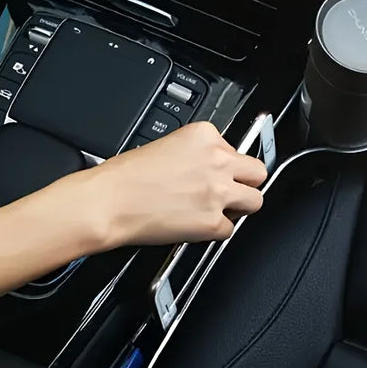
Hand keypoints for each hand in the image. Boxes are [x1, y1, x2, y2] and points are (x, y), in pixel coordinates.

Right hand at [87, 122, 266, 245]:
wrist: (109, 202)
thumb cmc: (125, 178)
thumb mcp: (165, 145)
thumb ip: (197, 153)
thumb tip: (210, 168)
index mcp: (204, 136)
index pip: (236, 149)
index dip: (226, 166)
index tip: (214, 174)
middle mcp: (217, 161)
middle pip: (257, 172)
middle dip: (245, 184)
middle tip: (228, 193)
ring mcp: (218, 193)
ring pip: (255, 201)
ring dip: (239, 208)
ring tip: (217, 211)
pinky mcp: (213, 222)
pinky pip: (230, 230)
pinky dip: (215, 231)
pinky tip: (196, 225)